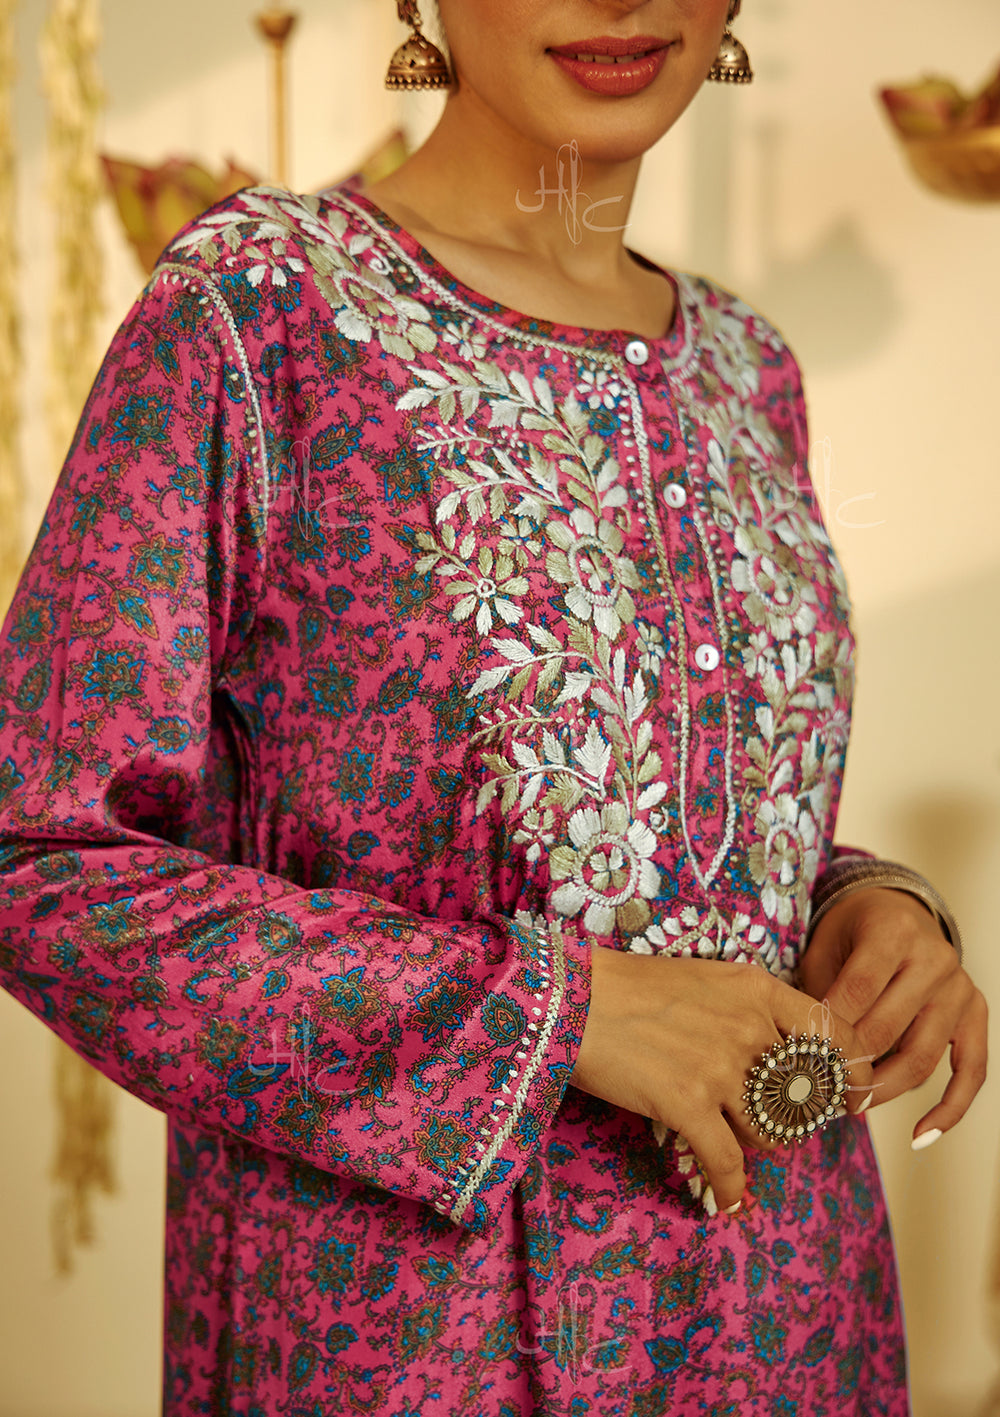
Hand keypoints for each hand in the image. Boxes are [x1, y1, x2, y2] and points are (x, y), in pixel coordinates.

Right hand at [569, 947, 873, 1211]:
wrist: (572, 999)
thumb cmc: (630, 987)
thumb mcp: (705, 980)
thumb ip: (748, 1012)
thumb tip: (777, 1056)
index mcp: (757, 990)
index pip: (833, 1034)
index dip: (852, 1071)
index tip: (853, 1094)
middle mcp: (750, 1028)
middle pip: (803, 1092)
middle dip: (797, 1117)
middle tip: (782, 1127)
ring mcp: (721, 1068)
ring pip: (771, 1130)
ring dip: (757, 1146)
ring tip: (736, 1148)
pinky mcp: (690, 1105)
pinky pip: (727, 1164)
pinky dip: (730, 1190)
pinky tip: (726, 1204)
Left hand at [798, 888, 988, 1144]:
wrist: (898, 911)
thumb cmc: (852, 932)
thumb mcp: (826, 944)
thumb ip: (819, 990)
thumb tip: (802, 1054)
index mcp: (893, 931)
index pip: (858, 990)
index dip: (830, 1029)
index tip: (802, 1059)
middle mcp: (935, 958)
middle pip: (888, 1028)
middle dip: (850, 1067)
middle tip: (820, 1094)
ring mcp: (960, 988)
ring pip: (923, 1056)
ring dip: (885, 1090)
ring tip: (852, 1107)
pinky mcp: (976, 1013)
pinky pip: (971, 1071)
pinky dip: (949, 1109)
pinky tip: (920, 1135)